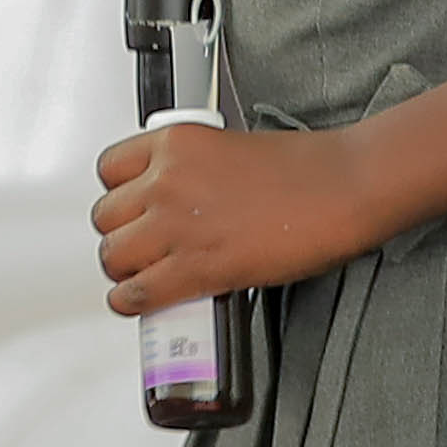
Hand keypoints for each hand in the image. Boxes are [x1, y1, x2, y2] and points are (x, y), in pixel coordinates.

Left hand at [92, 114, 377, 311]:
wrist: (342, 188)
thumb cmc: (303, 169)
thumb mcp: (229, 146)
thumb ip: (191, 169)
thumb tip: (175, 199)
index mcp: (176, 143)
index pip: (109, 169)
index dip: (118, 194)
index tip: (129, 207)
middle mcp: (167, 180)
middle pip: (105, 217)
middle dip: (121, 235)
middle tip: (140, 246)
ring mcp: (177, 224)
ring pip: (113, 257)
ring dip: (125, 270)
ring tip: (143, 274)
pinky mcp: (196, 267)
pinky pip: (138, 293)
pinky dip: (132, 303)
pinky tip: (141, 303)